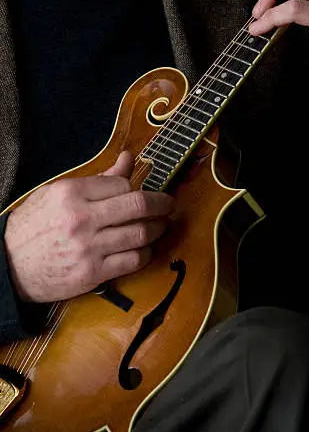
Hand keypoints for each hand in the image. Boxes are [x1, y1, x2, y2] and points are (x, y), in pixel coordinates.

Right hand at [4, 151, 173, 302]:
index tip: (143, 191)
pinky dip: (145, 253)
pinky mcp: (93, 273)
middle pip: (139, 206)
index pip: (123, 184)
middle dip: (163, 203)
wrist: (9, 266)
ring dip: (158, 228)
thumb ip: (98, 178)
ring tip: (160, 225)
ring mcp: (89, 248)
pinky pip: (134, 260)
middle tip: (169, 204)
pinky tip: (144, 248)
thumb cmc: (34, 226)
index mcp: (72, 193)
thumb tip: (128, 158)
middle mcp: (82, 219)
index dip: (137, 188)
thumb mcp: (58, 193)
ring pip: (141, 234)